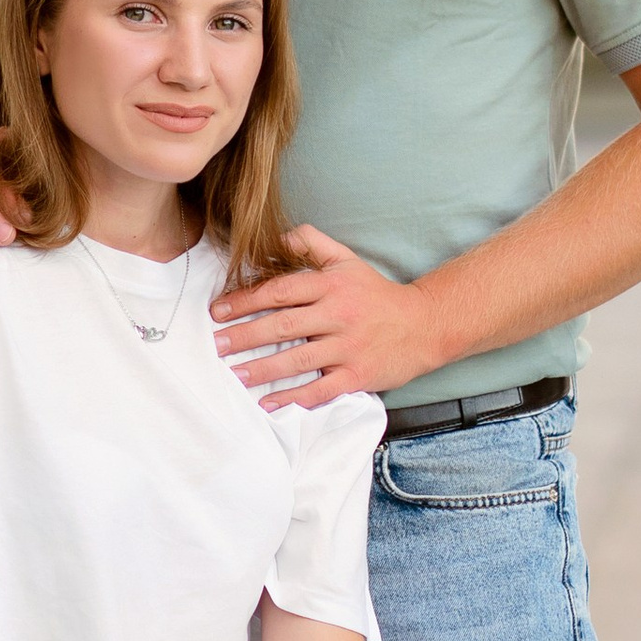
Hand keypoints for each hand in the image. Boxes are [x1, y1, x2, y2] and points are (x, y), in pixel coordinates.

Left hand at [211, 227, 442, 409]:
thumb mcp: (348, 260)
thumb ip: (313, 244)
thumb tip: (279, 237)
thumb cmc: (377, 294)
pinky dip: (295, 397)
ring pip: (298, 359)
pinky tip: (270, 402)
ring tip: (234, 375)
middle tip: (215, 345)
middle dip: (245, 336)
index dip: (247, 300)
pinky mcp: (358, 375)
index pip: (281, 291)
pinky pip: (322, 388)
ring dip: (263, 369)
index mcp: (332, 286)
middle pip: (284, 326)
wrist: (425, 325)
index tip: (219, 311)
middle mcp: (339, 315)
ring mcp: (348, 347)